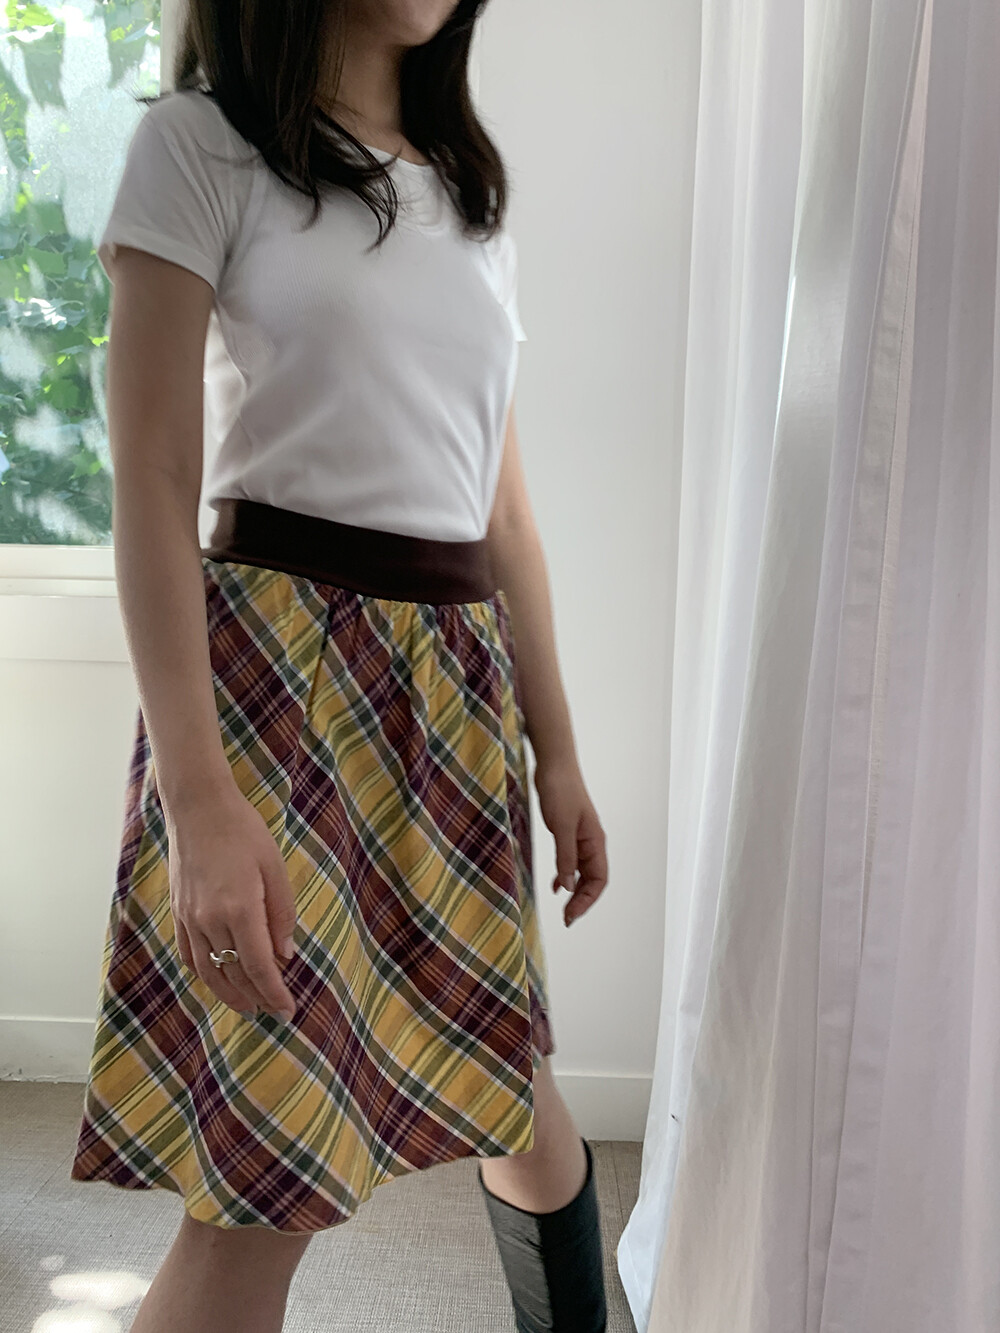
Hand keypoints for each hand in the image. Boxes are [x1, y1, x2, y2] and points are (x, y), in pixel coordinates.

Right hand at [166, 781, 298, 1021]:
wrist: (198, 808)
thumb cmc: (243, 831)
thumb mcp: (275, 867)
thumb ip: (282, 913)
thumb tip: (285, 954)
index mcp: (240, 909)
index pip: (258, 966)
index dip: (274, 993)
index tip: (288, 1010)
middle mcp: (211, 920)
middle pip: (233, 974)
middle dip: (256, 997)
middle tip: (274, 1012)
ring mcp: (190, 918)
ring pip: (209, 971)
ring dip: (229, 993)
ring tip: (249, 1007)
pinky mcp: (178, 912)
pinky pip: (190, 954)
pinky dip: (204, 973)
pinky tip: (217, 980)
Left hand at [532, 759, 607, 925]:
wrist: (554, 766)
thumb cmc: (561, 791)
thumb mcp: (562, 827)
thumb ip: (566, 858)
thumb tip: (569, 887)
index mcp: (595, 842)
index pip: (599, 880)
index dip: (587, 900)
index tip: (570, 916)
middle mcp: (591, 843)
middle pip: (593, 880)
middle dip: (582, 901)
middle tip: (566, 918)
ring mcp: (580, 838)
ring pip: (582, 872)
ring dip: (575, 891)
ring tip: (563, 908)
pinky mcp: (568, 832)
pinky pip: (571, 861)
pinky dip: (566, 875)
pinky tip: (557, 886)